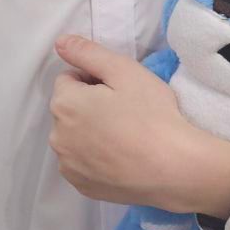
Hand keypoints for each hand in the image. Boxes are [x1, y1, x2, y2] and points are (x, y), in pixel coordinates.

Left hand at [50, 36, 229, 215]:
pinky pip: (82, 161)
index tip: (120, 89)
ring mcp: (68, 166)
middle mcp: (57, 137)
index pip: (70, 78)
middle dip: (90, 104)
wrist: (172, 167)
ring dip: (90, 130)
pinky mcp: (81, 186)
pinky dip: (95, 156)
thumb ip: (88, 53)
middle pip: (70, 108)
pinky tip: (122, 156)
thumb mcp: (124, 71)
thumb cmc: (150, 113)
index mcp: (64, 104)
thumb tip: (60, 43)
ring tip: (125, 134)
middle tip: (126, 109)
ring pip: (74, 136)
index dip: (96, 78)